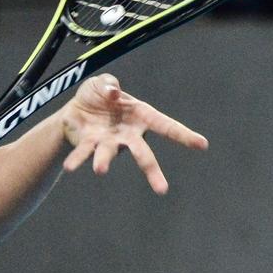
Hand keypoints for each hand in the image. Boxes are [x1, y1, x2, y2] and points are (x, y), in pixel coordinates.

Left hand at [60, 74, 207, 193]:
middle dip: (152, 171)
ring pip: (110, 154)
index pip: (165, 125)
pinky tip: (70, 167)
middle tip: (162, 190)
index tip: (202, 145)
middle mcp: (128, 134)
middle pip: (143, 153)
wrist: (75, 110)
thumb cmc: (98, 95)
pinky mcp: (88, 144)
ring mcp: (108, 141)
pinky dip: (77, 158)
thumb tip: (113, 93)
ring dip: (104, 161)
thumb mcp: (103, 82)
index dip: (183, 135)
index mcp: (140, 116)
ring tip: (100, 170)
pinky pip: (83, 152)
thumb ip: (109, 84)